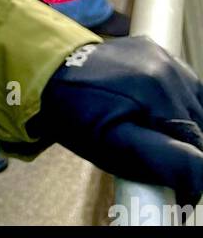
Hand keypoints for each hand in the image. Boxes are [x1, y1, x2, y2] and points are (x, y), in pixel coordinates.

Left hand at [31, 37, 202, 204]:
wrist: (50, 74)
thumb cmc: (77, 115)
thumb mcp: (114, 145)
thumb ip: (163, 158)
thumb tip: (202, 171)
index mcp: (159, 93)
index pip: (197, 143)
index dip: (188, 170)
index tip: (174, 188)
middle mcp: (166, 68)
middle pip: (197, 124)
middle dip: (184, 148)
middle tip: (156, 160)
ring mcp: (161, 55)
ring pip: (194, 105)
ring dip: (182, 126)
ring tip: (152, 136)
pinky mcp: (154, 49)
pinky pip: (183, 83)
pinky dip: (177, 104)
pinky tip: (155, 114)